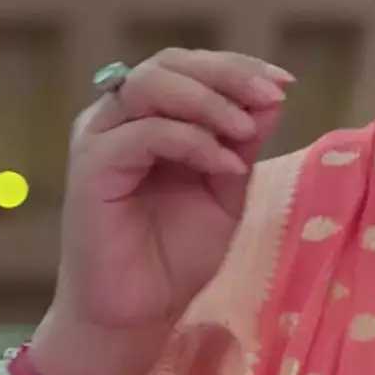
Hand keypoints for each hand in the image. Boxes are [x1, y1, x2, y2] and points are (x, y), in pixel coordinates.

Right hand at [29, 49, 291, 374]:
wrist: (140, 310)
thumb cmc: (177, 249)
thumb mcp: (226, 186)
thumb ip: (243, 141)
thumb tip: (273, 97)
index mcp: (146, 114)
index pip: (188, 65)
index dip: (237, 66)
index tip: (284, 82)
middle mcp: (116, 117)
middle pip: (168, 64)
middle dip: (227, 73)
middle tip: (271, 96)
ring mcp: (99, 140)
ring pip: (149, 85)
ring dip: (209, 101)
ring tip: (247, 131)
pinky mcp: (90, 170)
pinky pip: (143, 134)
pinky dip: (193, 142)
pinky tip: (227, 168)